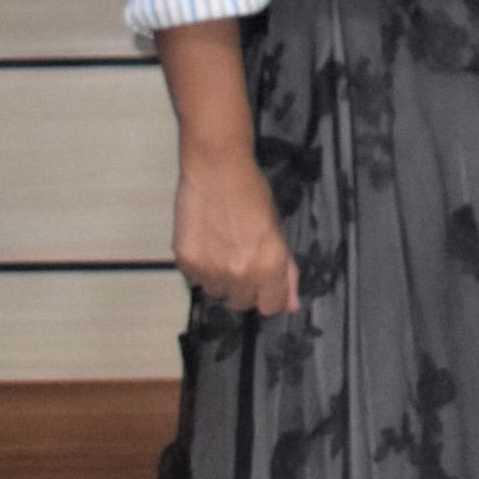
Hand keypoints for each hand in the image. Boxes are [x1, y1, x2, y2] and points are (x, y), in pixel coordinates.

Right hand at [172, 149, 298, 314]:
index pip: (271, 307)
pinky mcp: (187, 264)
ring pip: (218, 293)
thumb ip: (286, 270)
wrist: (217, 171)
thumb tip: (292, 304)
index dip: (271, 295)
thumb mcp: (277, 230)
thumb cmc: (253, 195)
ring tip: (224, 248)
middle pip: (243, 303)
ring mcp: (210, 271)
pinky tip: (207, 243)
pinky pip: (196, 280)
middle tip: (244, 259)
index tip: (268, 282)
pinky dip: (202, 269)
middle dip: (246, 288)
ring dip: (222, 279)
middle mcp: (240, 274)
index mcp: (269, 265)